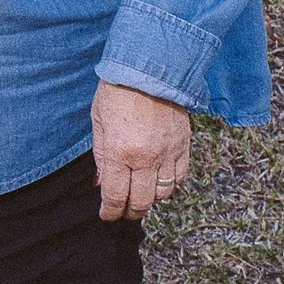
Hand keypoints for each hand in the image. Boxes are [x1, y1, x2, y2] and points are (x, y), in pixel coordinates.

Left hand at [92, 81, 192, 223]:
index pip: (116, 196)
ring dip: (151, 200)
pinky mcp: (184, 144)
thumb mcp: (99, 123)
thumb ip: (102, 157)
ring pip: (164, 193)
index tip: (107, 216)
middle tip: (124, 211)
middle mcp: (146, 157)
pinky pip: (181, 176)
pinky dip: (171, 185)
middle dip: (130, 211)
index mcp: (121, 152)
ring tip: (141, 196)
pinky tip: (160, 182)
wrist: (150, 67)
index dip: (111, 212)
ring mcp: (168, 152)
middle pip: (142, 201)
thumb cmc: (118, 91)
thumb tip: (101, 184)